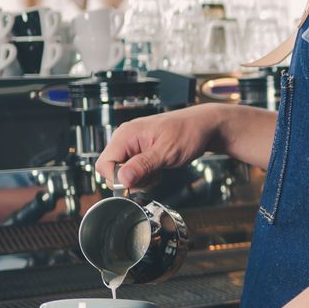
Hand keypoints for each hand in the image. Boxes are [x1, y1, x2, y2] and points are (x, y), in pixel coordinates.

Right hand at [95, 106, 221, 188]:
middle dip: (130, 180)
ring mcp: (132, 145)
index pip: (104, 164)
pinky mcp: (140, 151)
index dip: (117, 178)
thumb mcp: (166, 152)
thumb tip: (122, 179)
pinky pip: (134, 170)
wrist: (203, 126)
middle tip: (151, 176)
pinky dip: (145, 175)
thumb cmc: (188, 132)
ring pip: (123, 172)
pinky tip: (158, 169)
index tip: (137, 181)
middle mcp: (125, 138)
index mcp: (126, 135)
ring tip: (157, 171)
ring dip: (139, 178)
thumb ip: (143, 165)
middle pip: (111, 170)